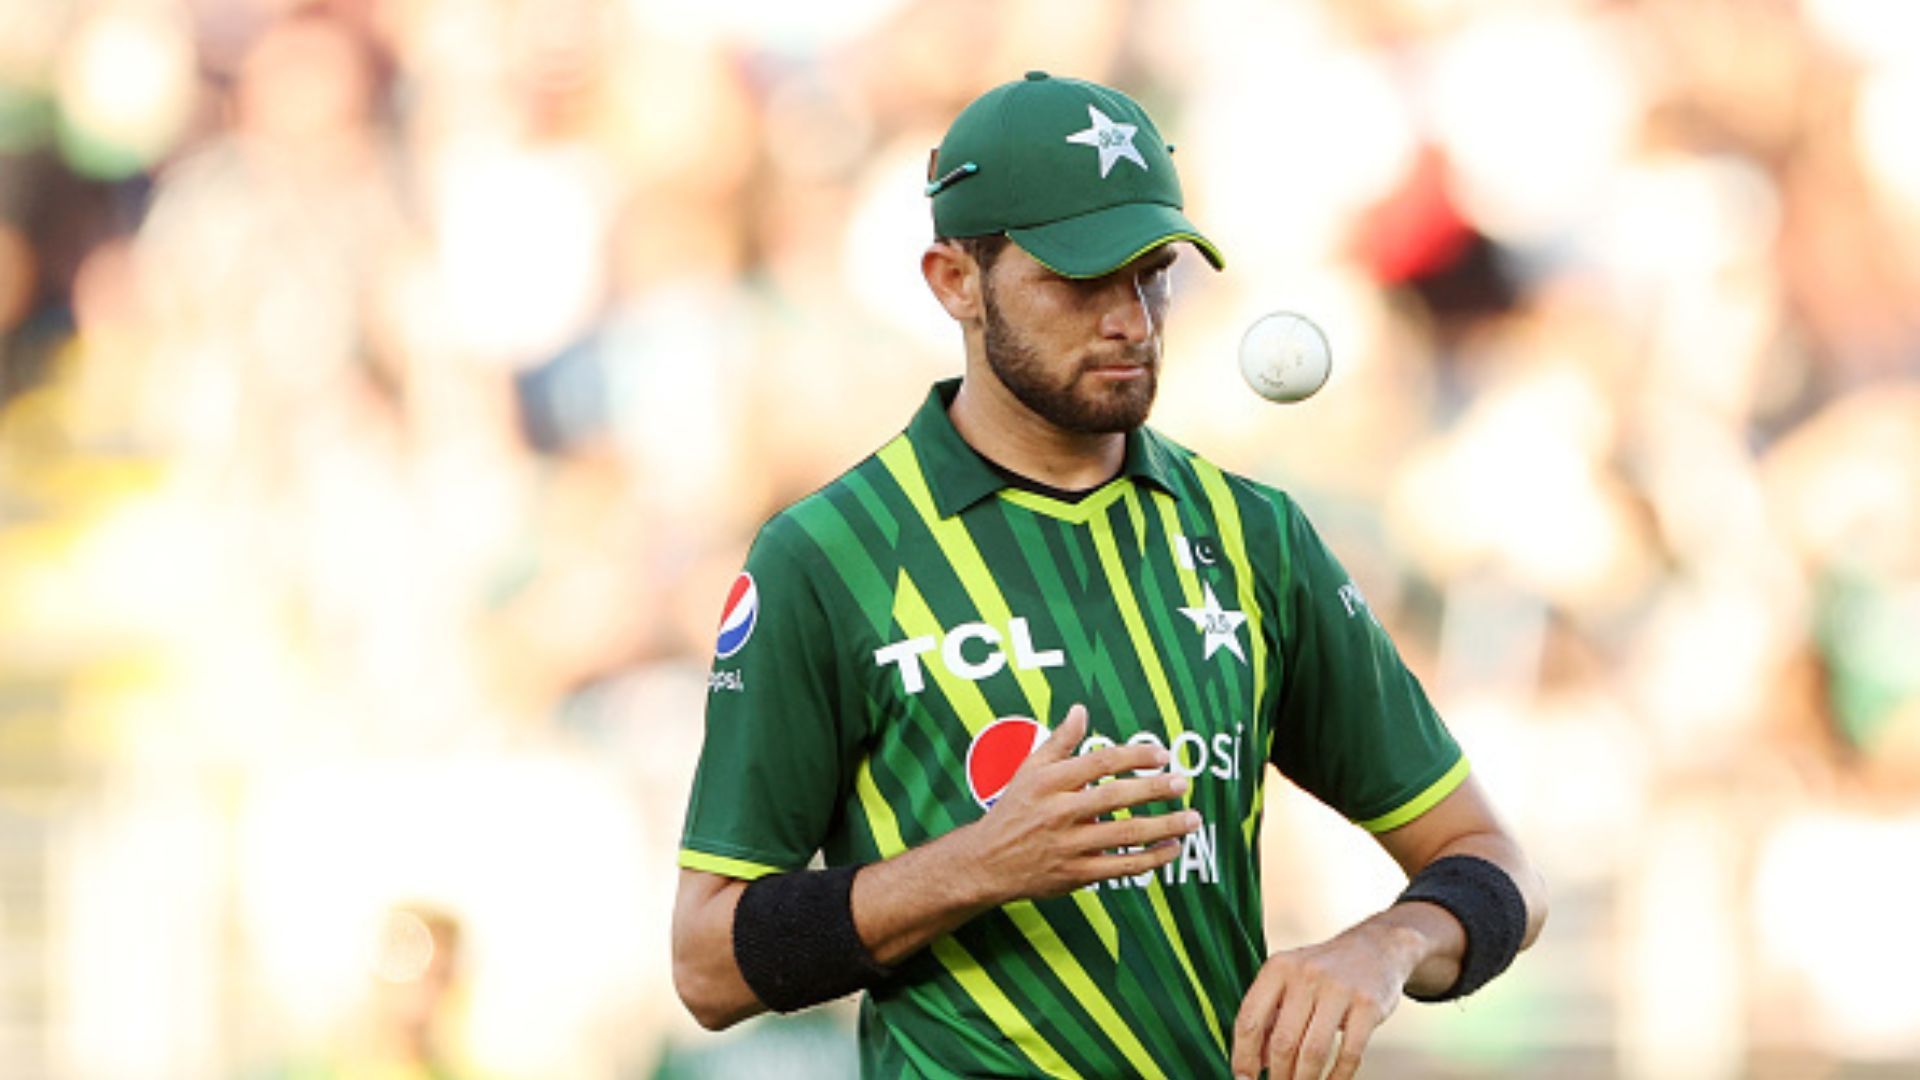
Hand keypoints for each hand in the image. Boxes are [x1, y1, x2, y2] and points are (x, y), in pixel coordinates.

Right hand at [958, 704, 1201, 904]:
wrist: (986, 862)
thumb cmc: (1012, 811)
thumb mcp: (1029, 770)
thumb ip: (1059, 741)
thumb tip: (1081, 710)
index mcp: (1049, 782)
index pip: (1099, 762)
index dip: (1134, 756)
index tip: (1162, 754)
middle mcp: (1059, 812)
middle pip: (1116, 797)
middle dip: (1155, 789)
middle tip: (1184, 782)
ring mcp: (1069, 845)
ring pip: (1124, 835)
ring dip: (1163, 827)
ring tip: (1192, 818)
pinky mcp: (1077, 874)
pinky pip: (1121, 867)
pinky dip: (1150, 859)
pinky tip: (1172, 849)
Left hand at [1230, 920, 1423, 1079]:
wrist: (1377, 947)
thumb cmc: (1325, 971)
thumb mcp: (1290, 980)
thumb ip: (1271, 1016)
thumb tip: (1256, 1062)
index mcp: (1278, 968)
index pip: (1249, 1019)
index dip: (1243, 1056)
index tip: (1243, 1078)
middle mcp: (1306, 975)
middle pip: (1282, 1041)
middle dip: (1278, 1075)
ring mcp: (1339, 989)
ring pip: (1313, 1051)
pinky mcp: (1368, 1005)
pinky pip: (1349, 1053)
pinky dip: (1338, 1077)